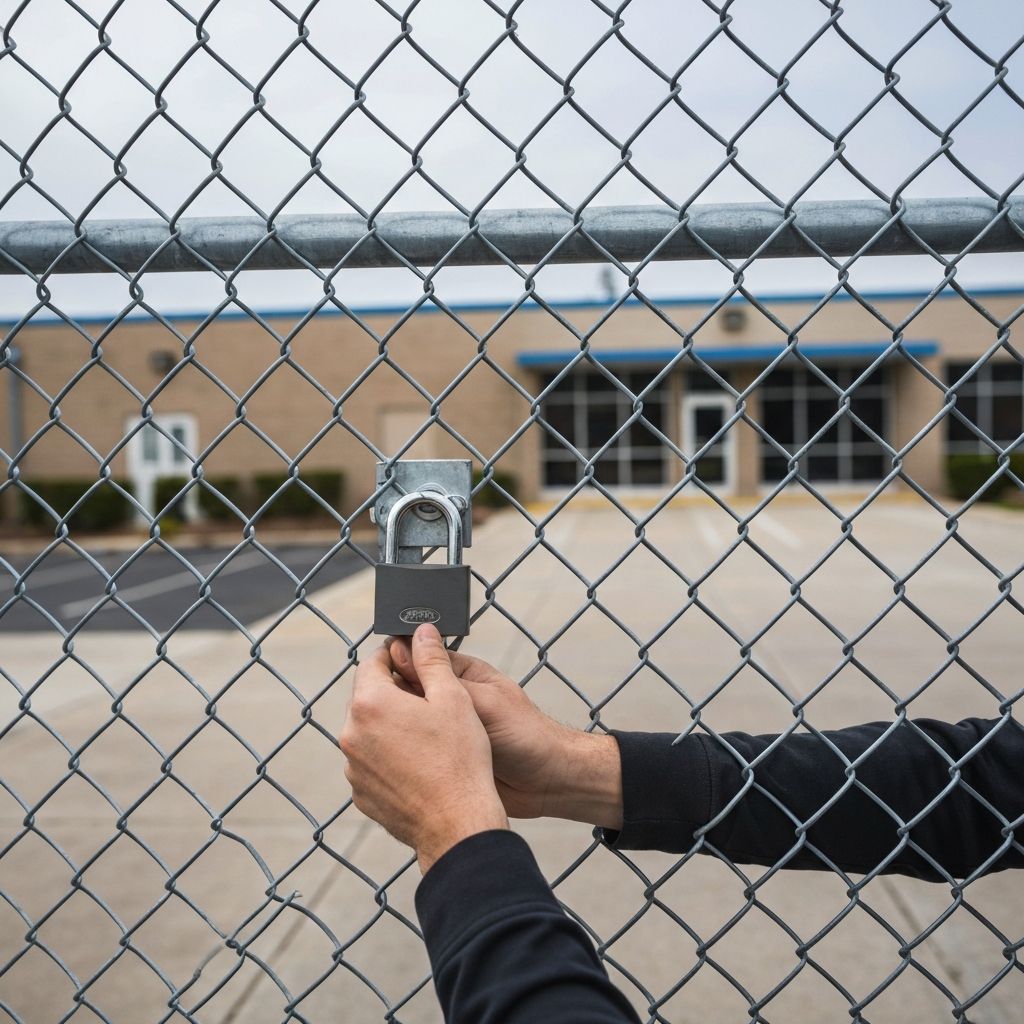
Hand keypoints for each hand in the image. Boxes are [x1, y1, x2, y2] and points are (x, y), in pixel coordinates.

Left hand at [340, 625, 507, 873]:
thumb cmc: (459, 760)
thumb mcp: (453, 697)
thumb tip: (422, 631)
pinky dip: (389, 758)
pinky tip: (420, 765)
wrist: (458, 825)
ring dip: (390, 727)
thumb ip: (432, 659)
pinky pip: (371, 763)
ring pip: (369, 732)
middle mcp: (351, 735)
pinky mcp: (361, 794)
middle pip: (368, 697)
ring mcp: (353, 768)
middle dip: (395, 693)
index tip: (414, 660)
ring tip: (428, 738)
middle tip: (429, 701)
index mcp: (370, 704)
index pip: (373, 662)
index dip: (395, 656)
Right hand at [389, 638, 622, 828]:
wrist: (547, 783)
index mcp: (460, 676)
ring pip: (404, 725)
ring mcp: (441, 732)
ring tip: (372, 737)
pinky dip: (397, 755)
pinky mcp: (439, 760)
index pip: (416, 660)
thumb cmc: (525, 735)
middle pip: (404, 693)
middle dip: (388, 700)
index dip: (394, 664)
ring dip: (390, 729)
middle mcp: (447, 702)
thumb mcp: (483, 701)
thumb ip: (443, 678)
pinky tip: (383, 761)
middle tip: (366, 711)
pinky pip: (410, 753)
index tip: (370, 676)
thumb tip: (401, 647)